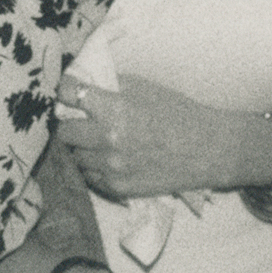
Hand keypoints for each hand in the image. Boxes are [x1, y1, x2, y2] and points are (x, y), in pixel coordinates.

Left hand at [55, 72, 258, 199]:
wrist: (207, 150)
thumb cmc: (178, 113)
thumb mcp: (145, 87)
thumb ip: (110, 86)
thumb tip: (84, 84)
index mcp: (113, 109)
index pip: (67, 95)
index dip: (66, 90)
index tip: (69, 91)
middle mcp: (107, 139)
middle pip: (64, 131)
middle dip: (72, 123)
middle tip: (85, 120)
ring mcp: (111, 167)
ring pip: (75, 156)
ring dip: (84, 147)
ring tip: (103, 141)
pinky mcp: (117, 187)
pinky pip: (90, 176)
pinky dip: (96, 167)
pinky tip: (113, 158)